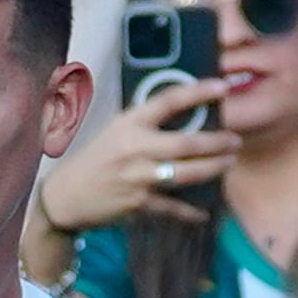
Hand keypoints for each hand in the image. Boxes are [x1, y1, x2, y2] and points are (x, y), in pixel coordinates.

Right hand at [32, 72, 244, 234]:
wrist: (64, 196)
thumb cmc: (93, 161)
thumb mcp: (113, 133)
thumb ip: (144, 126)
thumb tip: (184, 119)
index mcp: (127, 125)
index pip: (168, 102)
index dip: (197, 92)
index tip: (221, 86)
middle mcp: (134, 149)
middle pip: (187, 143)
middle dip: (217, 142)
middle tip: (234, 141)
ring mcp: (137, 178)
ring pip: (187, 173)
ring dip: (213, 168)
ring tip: (227, 163)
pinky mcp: (139, 204)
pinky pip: (174, 208)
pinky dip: (191, 212)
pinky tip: (204, 212)